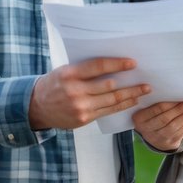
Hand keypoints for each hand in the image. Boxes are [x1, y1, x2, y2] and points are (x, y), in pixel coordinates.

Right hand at [29, 58, 149, 130]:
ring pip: (111, 99)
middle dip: (130, 83)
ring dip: (131, 95)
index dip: (117, 64)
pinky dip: (122, 105)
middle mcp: (75, 90)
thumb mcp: (65, 70)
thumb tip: (113, 64)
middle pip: (109, 85)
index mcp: (70, 73)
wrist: (37, 107)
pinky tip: (132, 101)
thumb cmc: (54, 84)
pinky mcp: (84, 118)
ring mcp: (80, 106)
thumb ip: (85, 69)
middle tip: (145, 80)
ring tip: (144, 90)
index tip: (132, 63)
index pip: (98, 66)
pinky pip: (108, 111)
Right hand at [133, 101, 182, 151]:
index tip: (179, 98)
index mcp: (140, 119)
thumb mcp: (148, 112)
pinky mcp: (168, 144)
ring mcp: (158, 139)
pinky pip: (179, 133)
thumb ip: (156, 104)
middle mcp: (148, 130)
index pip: (156, 110)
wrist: (153, 138)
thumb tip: (176, 96)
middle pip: (165, 119)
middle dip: (179, 110)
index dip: (169, 104)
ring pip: (173, 127)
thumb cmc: (152, 120)